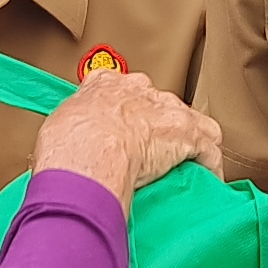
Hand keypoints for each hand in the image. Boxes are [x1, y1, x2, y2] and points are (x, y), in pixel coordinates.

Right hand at [32, 70, 221, 206]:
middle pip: (159, 105)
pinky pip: (209, 149)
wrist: (91, 149)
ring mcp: (166, 110)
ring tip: (185, 168)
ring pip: (192, 123)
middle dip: (160, 128)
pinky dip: (210, 166)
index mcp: (106, 85)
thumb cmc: (68, 142)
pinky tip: (207, 182)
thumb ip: (69, 130)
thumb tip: (66, 150)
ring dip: (191, 144)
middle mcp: (139, 90)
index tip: (125, 130)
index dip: (127, 112)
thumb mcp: (58, 126)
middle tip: (151, 156)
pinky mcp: (188, 133)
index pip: (123, 89)